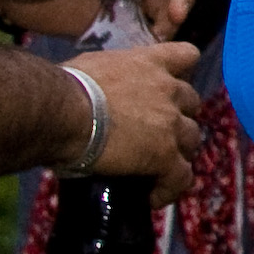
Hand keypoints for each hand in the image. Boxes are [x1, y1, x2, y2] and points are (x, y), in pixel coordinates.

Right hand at [68, 42, 204, 201]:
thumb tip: (94, 95)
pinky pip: (181, 177)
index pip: (187, 55)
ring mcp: (171, 122)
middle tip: (154, 136)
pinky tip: (152, 198)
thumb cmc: (63, 89)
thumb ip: (108, 79)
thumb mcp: (91, 69)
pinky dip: (170, 188)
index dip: (181, 74)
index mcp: (150, 62)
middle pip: (191, 105)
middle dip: (177, 119)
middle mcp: (168, 89)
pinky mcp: (165, 155)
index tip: (169, 89)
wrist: (62, 112)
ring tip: (155, 170)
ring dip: (177, 153)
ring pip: (191, 140)